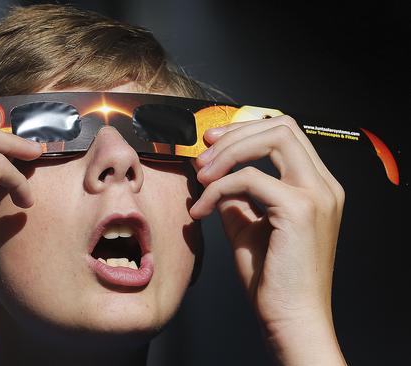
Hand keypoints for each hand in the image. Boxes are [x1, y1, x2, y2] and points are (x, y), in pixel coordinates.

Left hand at [189, 115, 346, 364]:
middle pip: (282, 126)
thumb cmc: (273, 280)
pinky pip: (249, 178)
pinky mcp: (300, 209)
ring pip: (272, 138)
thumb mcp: (249, 227)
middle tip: (203, 156)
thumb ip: (236, 197)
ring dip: (228, 153)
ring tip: (200, 177)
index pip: (286, 134)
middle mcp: (323, 186)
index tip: (212, 144)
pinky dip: (217, 189)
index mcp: (316, 188)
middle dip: (235, 134)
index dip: (245, 131)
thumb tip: (212, 173)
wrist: (290, 318)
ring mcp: (316, 195)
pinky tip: (201, 211)